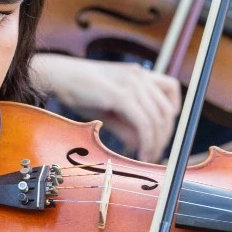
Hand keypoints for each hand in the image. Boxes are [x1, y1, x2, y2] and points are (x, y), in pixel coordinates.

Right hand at [32, 54, 181, 161]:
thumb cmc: (81, 92)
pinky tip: (141, 153)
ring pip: (157, 119)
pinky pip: (144, 123)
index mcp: (139, 74)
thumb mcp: (109, 110)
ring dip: (155, 143)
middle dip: (165, 136)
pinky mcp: (121, 95)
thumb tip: (142, 145)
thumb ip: (127, 126)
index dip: (172, 113)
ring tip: (147, 157)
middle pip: (166, 110)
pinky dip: (147, 141)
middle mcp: (140, 75)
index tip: (162, 132)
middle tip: (155, 154)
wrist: (59, 77)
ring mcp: (132, 83)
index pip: (171, 89)